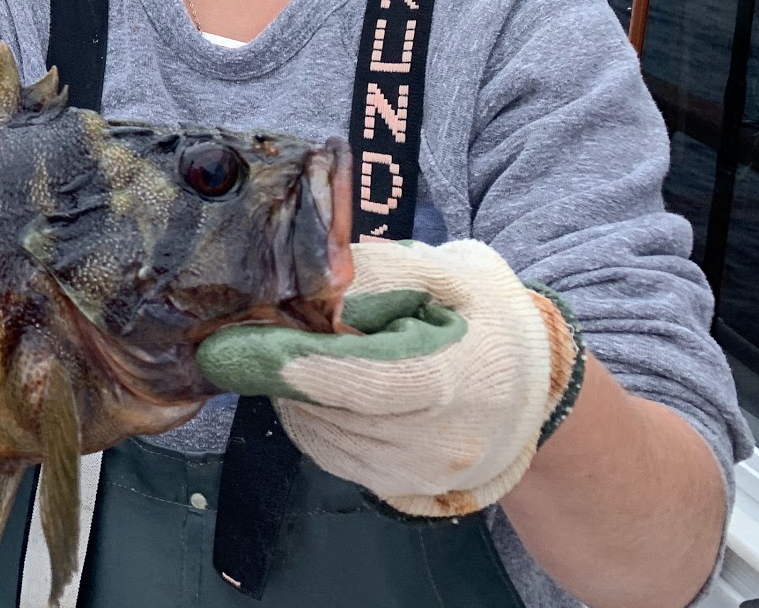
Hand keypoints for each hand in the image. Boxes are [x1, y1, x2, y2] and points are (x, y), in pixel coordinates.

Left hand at [196, 240, 582, 517]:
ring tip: (298, 348)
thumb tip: (313, 274)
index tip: (227, 343)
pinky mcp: (397, 488)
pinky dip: (306, 415)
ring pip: (318, 432)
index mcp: (451, 378)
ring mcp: (415, 473)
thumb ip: (381, 271)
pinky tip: (316, 383)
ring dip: (291, 391)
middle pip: (327, 408)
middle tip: (249, 330)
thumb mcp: (447, 272)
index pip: (357, 380)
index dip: (287, 361)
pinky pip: (327, 452)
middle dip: (279, 368)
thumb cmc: (484, 316)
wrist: (530, 387)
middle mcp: (435, 442)